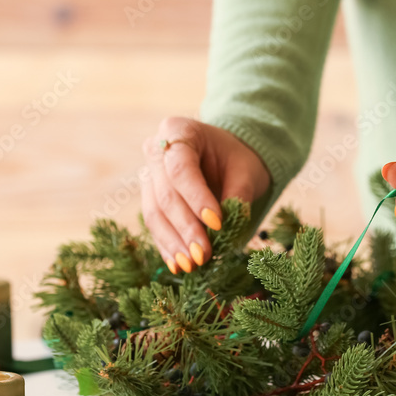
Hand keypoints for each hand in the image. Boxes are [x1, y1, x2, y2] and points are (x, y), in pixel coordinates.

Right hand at [141, 117, 270, 273]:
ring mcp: (148, 176)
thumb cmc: (238, 159)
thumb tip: (226, 231)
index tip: (217, 224)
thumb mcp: (246, 171)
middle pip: (165, 193)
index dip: (196, 197)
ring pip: (154, 213)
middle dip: (185, 227)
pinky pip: (155, 225)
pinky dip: (167, 246)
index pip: (181, 168)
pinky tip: (178, 265)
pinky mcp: (149, 199)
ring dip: (173, 242)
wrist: (227, 158)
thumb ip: (237, 196)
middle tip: (203, 254)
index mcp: (178, 130)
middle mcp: (156, 150)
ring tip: (191, 265)